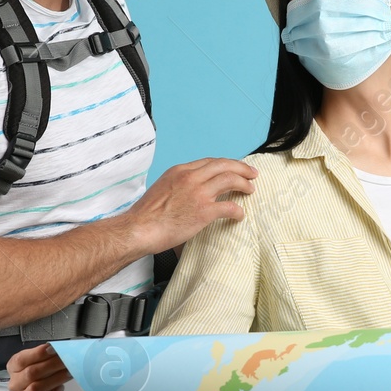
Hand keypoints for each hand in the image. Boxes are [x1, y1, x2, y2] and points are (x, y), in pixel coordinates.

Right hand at [6, 343, 71, 390]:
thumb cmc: (47, 371)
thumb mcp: (43, 359)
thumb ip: (48, 353)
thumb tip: (58, 348)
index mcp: (14, 367)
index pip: (21, 360)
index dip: (38, 354)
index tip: (54, 349)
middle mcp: (15, 384)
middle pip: (30, 374)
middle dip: (51, 365)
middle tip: (67, 360)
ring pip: (35, 389)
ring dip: (55, 379)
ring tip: (68, 373)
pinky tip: (60, 389)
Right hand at [124, 157, 257, 252]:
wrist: (138, 229)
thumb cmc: (146, 216)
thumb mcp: (162, 190)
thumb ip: (178, 187)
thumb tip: (188, 196)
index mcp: (179, 171)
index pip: (209, 162)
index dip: (225, 164)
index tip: (233, 168)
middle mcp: (191, 177)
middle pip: (223, 165)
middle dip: (241, 168)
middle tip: (252, 173)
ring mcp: (198, 193)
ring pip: (230, 179)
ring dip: (244, 183)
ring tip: (251, 189)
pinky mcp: (204, 211)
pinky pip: (229, 207)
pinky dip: (238, 210)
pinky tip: (239, 215)